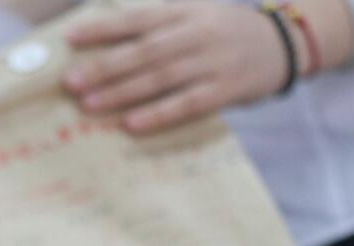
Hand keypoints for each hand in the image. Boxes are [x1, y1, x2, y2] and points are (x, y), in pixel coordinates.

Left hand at [65, 3, 291, 133]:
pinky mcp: (225, 90)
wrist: (283, 44)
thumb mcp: (194, 15)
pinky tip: (132, 123)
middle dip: (105, 66)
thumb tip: (105, 43)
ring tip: (89, 104)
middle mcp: (197, 34)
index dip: (103, 28)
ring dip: (122, 92)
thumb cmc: (223, 34)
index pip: (138, 19)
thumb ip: (157, 26)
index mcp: (184, 12)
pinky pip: (187, 104)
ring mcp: (212, 62)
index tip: (70, 39)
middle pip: (144, 51)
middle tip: (70, 82)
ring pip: (161, 78)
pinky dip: (158, 114)